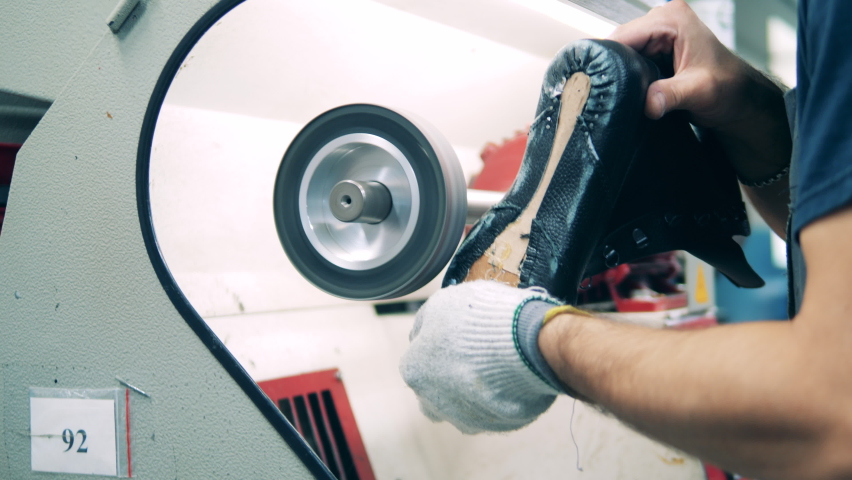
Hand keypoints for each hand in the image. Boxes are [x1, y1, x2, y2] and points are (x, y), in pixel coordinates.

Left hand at [399, 281, 563, 433]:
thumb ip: (427, 320)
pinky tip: (513, 376)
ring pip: (464, 405)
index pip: (419, 358)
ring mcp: (465, 418)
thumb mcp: (442, 302)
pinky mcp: (497, 427)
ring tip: (497, 364)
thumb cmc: (481, 319)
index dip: (438, 343)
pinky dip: (501, 397)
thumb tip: (425, 329)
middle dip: (451, 374)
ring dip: (474, 390)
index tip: (456, 334)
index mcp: (415, 370)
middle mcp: (433, 402)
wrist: (527, 343)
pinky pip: (495, 412)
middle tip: (475, 352)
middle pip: (437, 389)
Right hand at [609, 0, 779, 129]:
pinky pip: (629, 57)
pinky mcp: (656, 45)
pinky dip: (626, 73)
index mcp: (673, 19)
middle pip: (618, 42)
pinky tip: (628, 88)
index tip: (597, 81)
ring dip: (619, 72)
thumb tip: (649, 104)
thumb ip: (672, 95)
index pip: (624, 35)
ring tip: (619, 92)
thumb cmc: (729, 88)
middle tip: (608, 92)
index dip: (608, 59)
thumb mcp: (699, 92)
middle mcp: (663, 19)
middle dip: (612, 67)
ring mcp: (658, 32)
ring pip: (621, 51)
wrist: (740, 97)